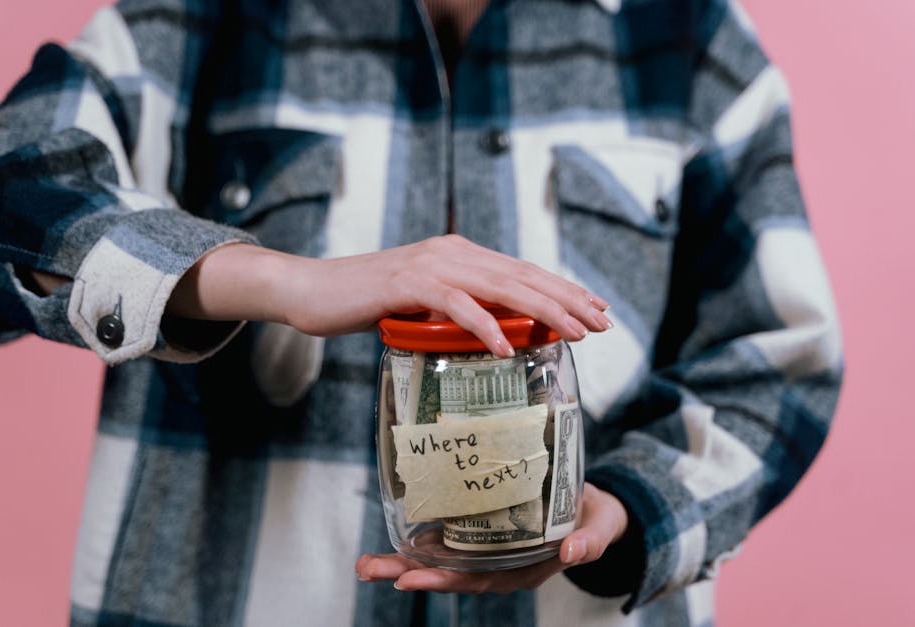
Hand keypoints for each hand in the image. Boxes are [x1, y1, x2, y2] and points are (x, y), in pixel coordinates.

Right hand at [167, 235, 611, 356]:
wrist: (313, 290)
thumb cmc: (367, 302)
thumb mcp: (423, 306)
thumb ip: (458, 311)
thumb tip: (497, 333)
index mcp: (459, 255)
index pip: (522, 271)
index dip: (562, 289)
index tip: (594, 309)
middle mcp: (452, 252)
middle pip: (522, 276)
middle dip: (567, 299)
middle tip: (601, 323)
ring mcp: (430, 265)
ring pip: (499, 286)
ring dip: (541, 310)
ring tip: (573, 333)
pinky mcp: (406, 283)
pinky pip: (455, 305)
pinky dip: (484, 325)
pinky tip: (506, 345)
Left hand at [354, 484, 627, 593]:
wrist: (592, 505)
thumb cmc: (595, 519)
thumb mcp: (600, 528)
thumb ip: (590, 541)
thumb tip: (574, 553)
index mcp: (521, 569)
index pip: (476, 580)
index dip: (442, 580)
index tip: (409, 578)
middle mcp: (497, 562)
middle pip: (446, 573)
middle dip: (405, 572)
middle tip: (367, 567)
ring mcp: (486, 546)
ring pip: (439, 558)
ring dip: (401, 559)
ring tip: (364, 562)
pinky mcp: (481, 526)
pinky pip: (447, 535)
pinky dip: (418, 536)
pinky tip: (392, 529)